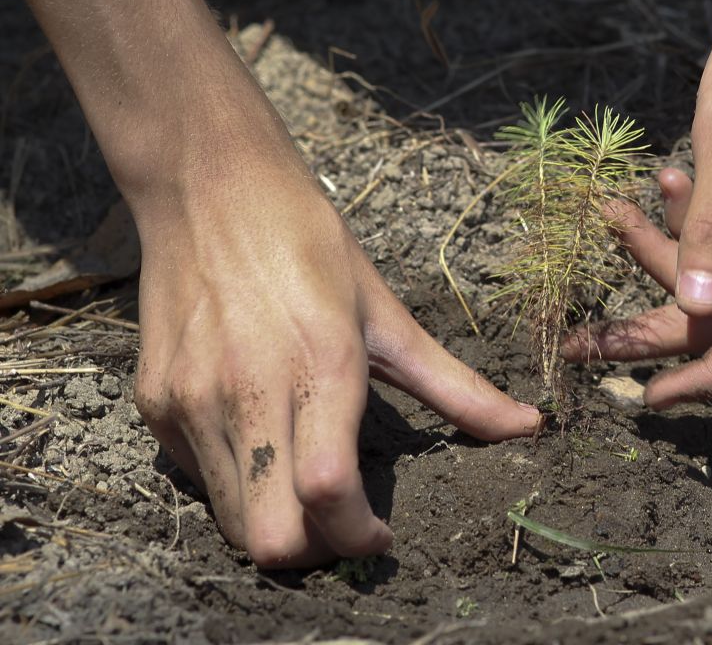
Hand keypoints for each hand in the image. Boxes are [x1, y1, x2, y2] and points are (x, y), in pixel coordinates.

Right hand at [134, 157, 540, 567]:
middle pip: (272, 538)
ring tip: (304, 485)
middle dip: (317, 551)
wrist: (209, 188)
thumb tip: (529, 425)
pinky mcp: (155, 401)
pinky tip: (262, 441)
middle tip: (343, 522)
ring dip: (278, 523)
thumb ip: (455, 385)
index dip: (360, 538)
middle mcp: (248, 391)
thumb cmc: (308, 242)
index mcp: (320, 366)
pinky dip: (237, 485)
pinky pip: (199, 478)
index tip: (382, 534)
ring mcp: (192, 400)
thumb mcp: (387, 313)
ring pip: (232, 522)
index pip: (330, 495)